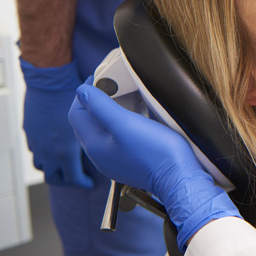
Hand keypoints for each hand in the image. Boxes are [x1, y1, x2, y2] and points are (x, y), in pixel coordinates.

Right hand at [20, 59, 93, 187]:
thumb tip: (117, 139)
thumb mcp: (94, 119)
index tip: (89, 183)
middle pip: (53, 177)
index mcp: (65, 152)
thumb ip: (101, 132)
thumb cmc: (74, 99)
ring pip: (41, 165)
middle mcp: (48, 151)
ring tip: (63, 166)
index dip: (82, 183)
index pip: (72, 178)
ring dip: (53, 168)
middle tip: (76, 179)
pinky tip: (53, 146)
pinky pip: (35, 149)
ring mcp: (37, 142)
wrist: (50, 80)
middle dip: (65, 181)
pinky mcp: (30, 131)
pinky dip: (44, 153)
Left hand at [69, 79, 238, 249]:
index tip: (97, 78)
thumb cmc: (155, 151)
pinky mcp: (129, 163)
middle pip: (87, 122)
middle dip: (94, 102)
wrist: (179, 177)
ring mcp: (114, 161)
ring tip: (122, 98)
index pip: (76, 114)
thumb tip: (81, 91)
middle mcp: (100, 155)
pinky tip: (133, 119)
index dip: (84, 93)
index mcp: (94, 145)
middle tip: (110, 85)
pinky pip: (115, 139)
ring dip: (106, 113)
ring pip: (101, 130)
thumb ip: (100, 107)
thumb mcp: (126, 123)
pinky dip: (118, 124)